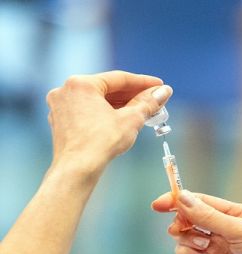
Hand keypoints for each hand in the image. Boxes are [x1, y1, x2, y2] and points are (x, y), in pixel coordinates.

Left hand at [46, 70, 172, 170]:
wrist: (78, 169)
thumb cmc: (100, 143)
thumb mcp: (131, 119)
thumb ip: (148, 102)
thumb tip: (164, 91)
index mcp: (81, 83)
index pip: (119, 78)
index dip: (143, 82)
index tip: (159, 86)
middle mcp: (66, 90)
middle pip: (107, 88)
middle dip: (132, 95)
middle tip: (153, 99)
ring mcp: (61, 106)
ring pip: (97, 100)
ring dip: (120, 104)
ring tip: (142, 110)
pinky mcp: (61, 121)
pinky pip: (88, 110)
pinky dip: (105, 112)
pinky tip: (122, 119)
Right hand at [152, 191, 241, 253]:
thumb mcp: (241, 230)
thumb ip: (210, 215)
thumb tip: (183, 197)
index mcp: (236, 214)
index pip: (202, 202)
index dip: (179, 200)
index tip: (158, 204)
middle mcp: (224, 229)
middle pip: (189, 219)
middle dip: (184, 224)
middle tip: (182, 228)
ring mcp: (217, 248)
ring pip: (186, 238)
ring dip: (190, 242)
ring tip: (206, 249)